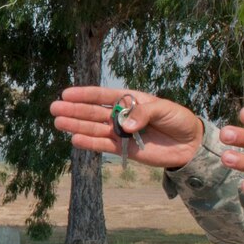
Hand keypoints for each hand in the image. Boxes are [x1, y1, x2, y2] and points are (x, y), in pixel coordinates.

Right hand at [48, 85, 204, 169]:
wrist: (189, 144)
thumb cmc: (177, 120)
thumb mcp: (163, 109)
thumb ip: (143, 114)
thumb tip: (124, 125)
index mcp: (128, 100)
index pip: (102, 95)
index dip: (85, 95)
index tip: (66, 94)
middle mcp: (120, 115)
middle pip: (93, 112)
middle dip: (74, 110)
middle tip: (55, 108)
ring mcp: (120, 133)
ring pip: (93, 128)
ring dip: (76, 126)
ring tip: (58, 123)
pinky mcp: (123, 149)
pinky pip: (103, 145)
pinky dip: (89, 143)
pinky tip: (75, 139)